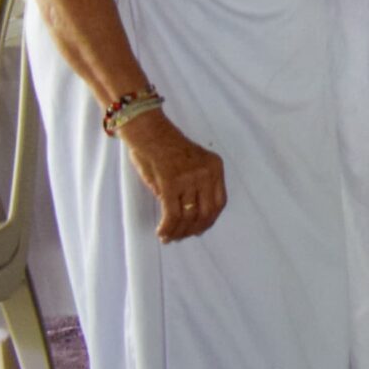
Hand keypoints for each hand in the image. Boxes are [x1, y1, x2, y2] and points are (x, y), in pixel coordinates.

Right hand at [118, 112, 227, 240]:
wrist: (148, 131)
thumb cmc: (164, 146)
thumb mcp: (189, 165)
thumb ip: (191, 187)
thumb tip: (186, 218)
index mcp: (215, 167)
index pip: (220, 202)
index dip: (209, 220)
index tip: (198, 230)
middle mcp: (207, 173)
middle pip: (206, 212)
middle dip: (193, 230)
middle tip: (179, 237)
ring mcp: (190, 178)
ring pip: (189, 216)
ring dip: (178, 232)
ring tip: (168, 237)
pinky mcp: (171, 183)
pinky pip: (172, 214)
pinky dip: (167, 228)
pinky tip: (161, 233)